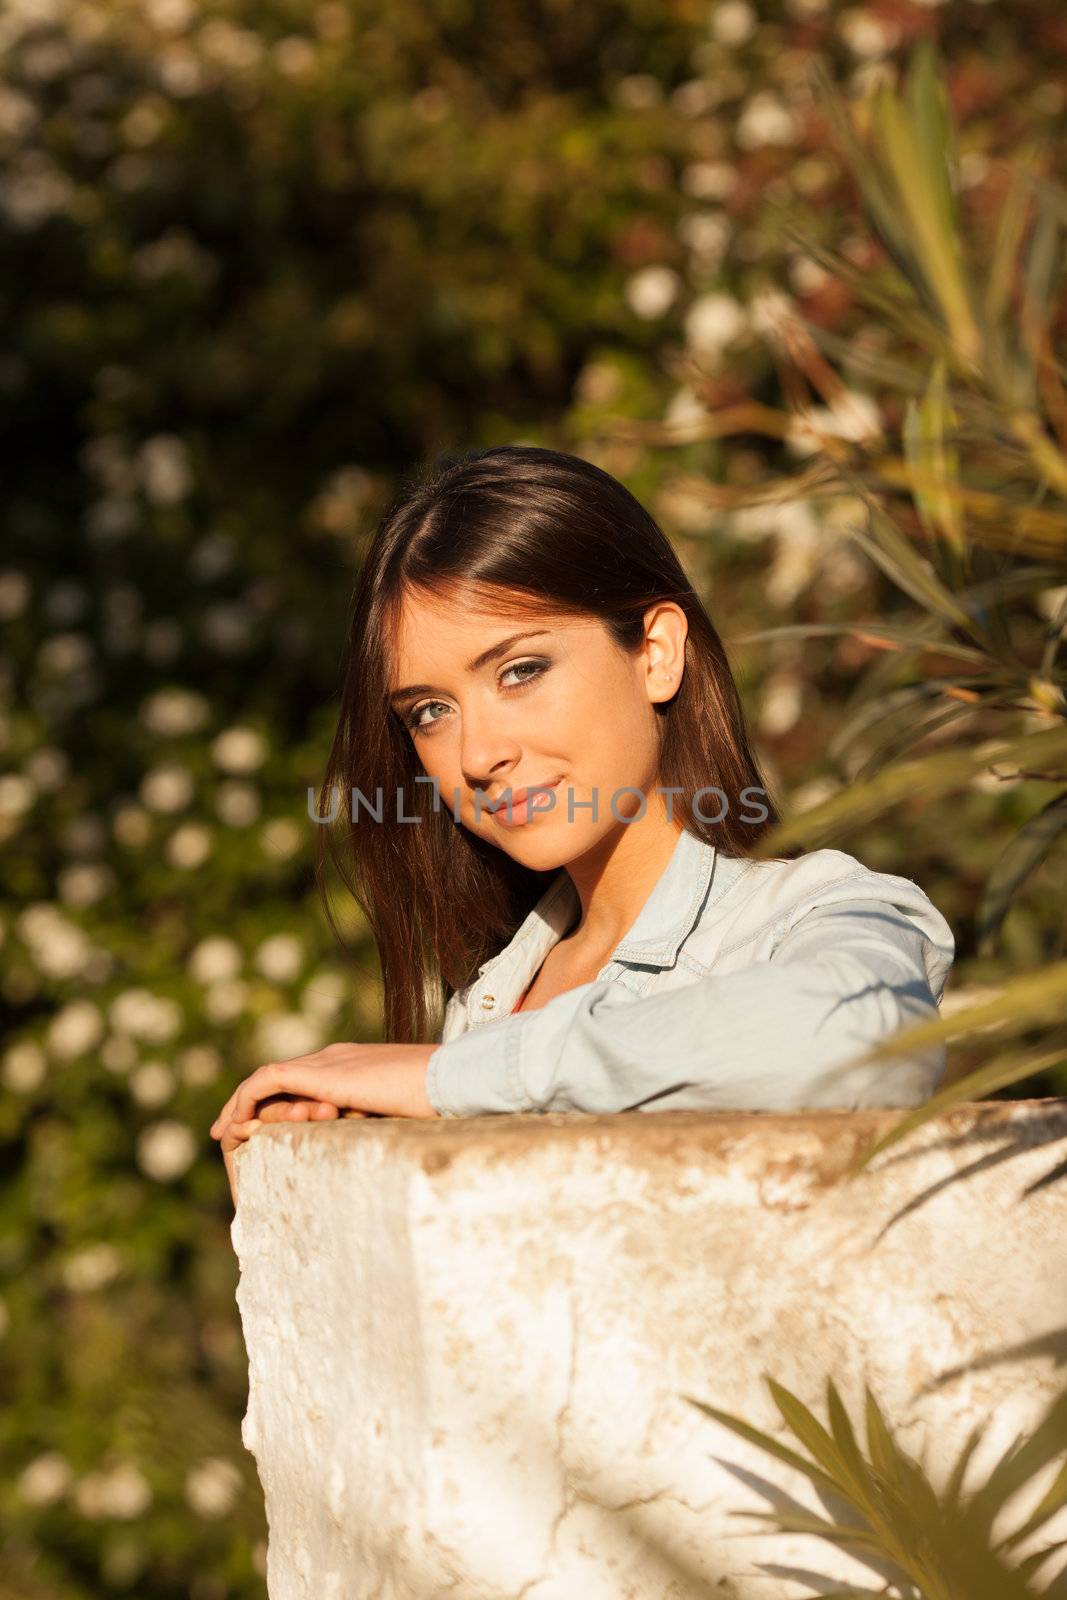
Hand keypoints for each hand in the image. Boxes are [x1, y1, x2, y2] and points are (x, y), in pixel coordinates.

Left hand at [210, 1040, 438, 1151]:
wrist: (447, 1078)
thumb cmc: (437, 1099)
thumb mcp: (400, 1110)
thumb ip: (379, 1117)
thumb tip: (379, 1143)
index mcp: (352, 1063)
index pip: (302, 1077)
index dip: (277, 1100)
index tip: (261, 1124)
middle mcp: (333, 1056)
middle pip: (277, 1076)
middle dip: (248, 1102)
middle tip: (228, 1130)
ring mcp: (327, 1061)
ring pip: (265, 1078)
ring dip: (239, 1104)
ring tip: (223, 1132)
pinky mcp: (322, 1073)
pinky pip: (266, 1082)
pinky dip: (247, 1101)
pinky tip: (237, 1127)